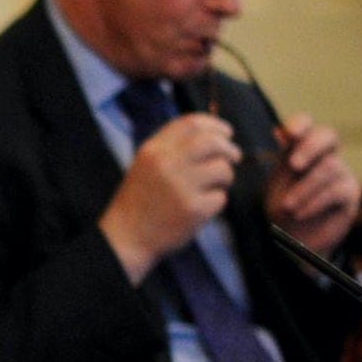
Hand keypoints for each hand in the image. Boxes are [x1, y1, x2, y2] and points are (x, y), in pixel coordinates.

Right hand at [99, 112, 240, 283]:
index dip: (215, 125)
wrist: (127, 237)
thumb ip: (172, 148)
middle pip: (212, 142)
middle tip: (233, 157)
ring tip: (212, 187)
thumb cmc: (140, 201)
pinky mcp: (193, 209)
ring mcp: (181, 187)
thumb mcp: (146, 165)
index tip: (225, 133)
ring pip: (222, 169)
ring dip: (225, 178)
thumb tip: (214, 135)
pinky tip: (201, 207)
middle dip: (229, 148)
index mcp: (153, 150)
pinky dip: (216, 202)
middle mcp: (166, 164)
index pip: (192, 123)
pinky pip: (221, 197)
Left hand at [265, 112, 360, 258]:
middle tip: (294, 165)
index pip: (308, 126)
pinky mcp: (350, 193)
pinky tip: (299, 213)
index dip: (301, 123)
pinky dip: (313, 202)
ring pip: (329, 167)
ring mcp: (341, 173)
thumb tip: (279, 131)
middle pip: (329, 135)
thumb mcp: (277, 183)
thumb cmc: (283, 207)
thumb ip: (282, 158)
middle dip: (310, 147)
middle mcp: (325, 156)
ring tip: (287, 206)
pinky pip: (336, 190)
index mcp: (303, 149)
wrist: (294, 239)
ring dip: (304, 188)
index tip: (290, 133)